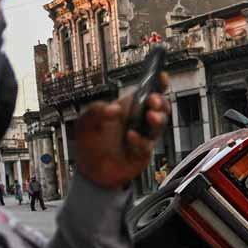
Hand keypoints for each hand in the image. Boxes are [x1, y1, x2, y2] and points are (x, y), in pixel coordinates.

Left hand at [75, 73, 170, 188]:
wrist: (91, 171)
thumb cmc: (90, 142)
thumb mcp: (86, 122)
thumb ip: (96, 111)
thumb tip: (115, 109)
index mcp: (128, 108)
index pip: (147, 92)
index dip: (157, 84)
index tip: (161, 76)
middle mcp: (139, 120)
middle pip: (161, 107)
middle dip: (160, 102)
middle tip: (152, 100)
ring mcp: (144, 135)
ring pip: (160, 124)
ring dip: (157, 118)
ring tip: (149, 116)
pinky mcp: (144, 152)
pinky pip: (147, 144)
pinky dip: (140, 140)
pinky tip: (130, 137)